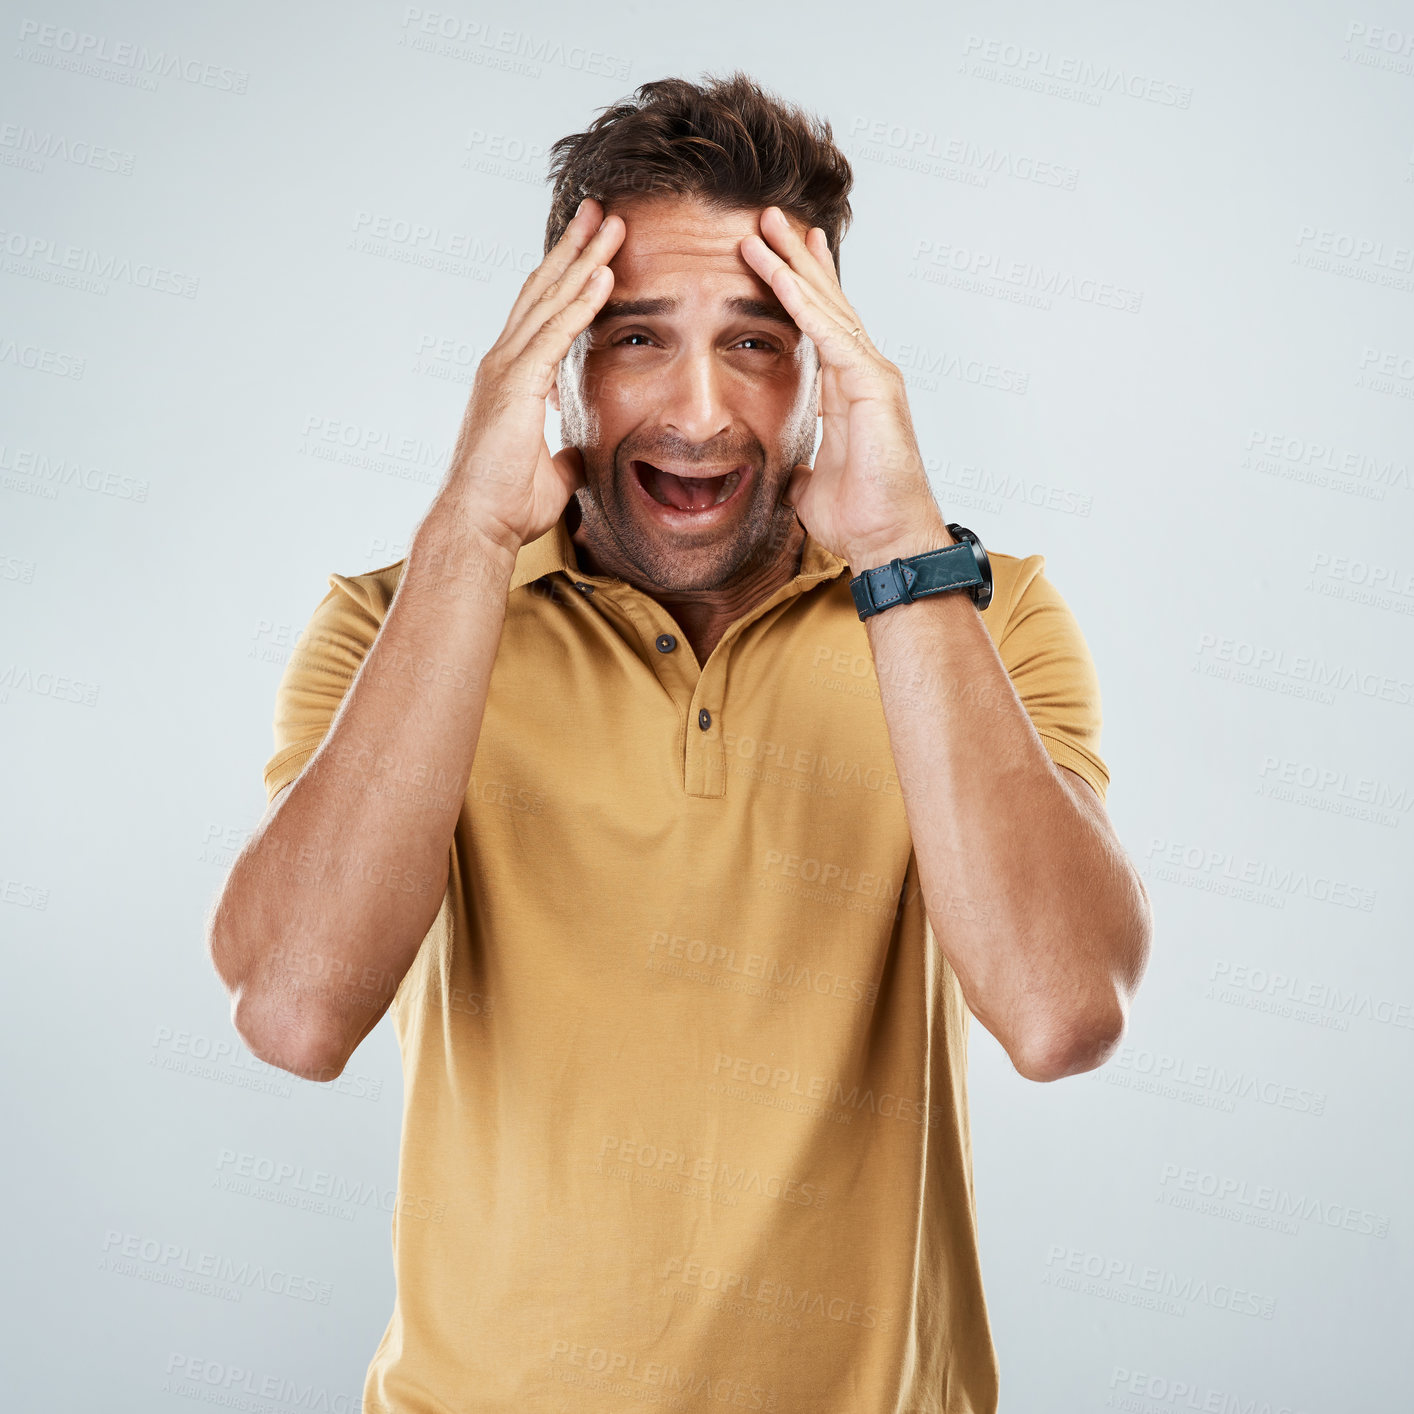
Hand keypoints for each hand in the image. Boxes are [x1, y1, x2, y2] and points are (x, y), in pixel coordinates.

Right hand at [438, 197, 624, 558]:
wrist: (477, 525)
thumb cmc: (506, 506)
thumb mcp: (552, 475)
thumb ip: (567, 456)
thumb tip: (582, 457)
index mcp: (511, 378)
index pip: (543, 315)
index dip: (568, 279)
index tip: (594, 250)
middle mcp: (503, 363)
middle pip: (543, 291)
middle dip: (573, 249)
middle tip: (599, 210)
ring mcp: (506, 369)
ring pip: (549, 300)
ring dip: (583, 260)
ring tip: (611, 224)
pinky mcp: (515, 383)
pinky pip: (555, 332)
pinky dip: (580, 301)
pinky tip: (603, 275)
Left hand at [738, 207, 951, 564]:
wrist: (887, 542)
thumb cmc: (858, 520)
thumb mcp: (810, 486)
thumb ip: (800, 469)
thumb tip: (787, 473)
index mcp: (850, 391)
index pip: (821, 327)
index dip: (798, 288)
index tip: (775, 255)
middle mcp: (866, 373)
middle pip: (826, 303)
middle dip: (795, 258)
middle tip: (766, 217)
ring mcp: (874, 375)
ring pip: (827, 308)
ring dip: (792, 266)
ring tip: (763, 227)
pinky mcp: (874, 386)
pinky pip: (832, 334)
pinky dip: (804, 303)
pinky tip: (780, 275)